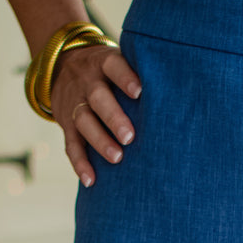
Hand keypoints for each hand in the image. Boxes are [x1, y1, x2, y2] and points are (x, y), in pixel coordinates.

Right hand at [51, 44, 142, 186]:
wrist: (62, 66)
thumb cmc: (108, 71)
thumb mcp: (117, 61)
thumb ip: (140, 72)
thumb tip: (181, 90)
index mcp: (103, 63)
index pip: (113, 66)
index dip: (124, 77)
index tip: (139, 92)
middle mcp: (87, 83)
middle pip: (97, 98)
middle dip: (113, 117)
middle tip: (130, 137)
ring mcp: (74, 103)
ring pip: (83, 121)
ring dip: (99, 141)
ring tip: (117, 158)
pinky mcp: (65, 123)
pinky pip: (70, 144)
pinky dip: (80, 163)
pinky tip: (92, 180)